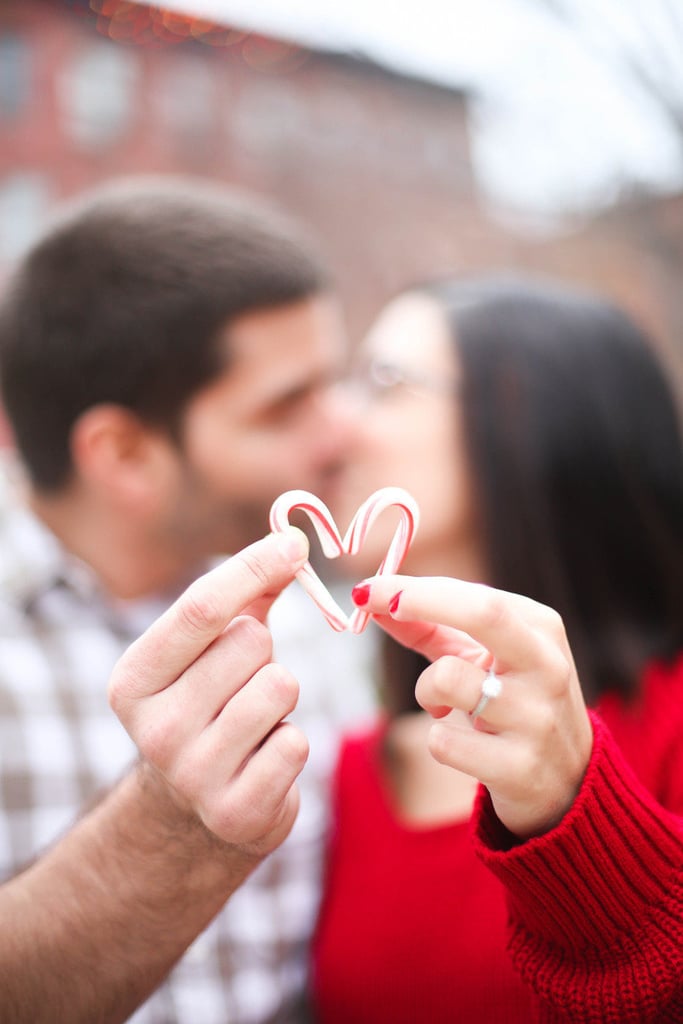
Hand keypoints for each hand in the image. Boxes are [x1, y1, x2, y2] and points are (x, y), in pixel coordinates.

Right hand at [109, 528, 310, 857]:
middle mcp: (153, 729)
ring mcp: (192, 775)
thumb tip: (290, 541)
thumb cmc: (210, 705)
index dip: (254, 567)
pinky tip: (263, 758)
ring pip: (280, 687)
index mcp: (135, 679)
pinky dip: (292, 743)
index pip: (201, 607)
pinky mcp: (235, 812)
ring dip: (282, 699)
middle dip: (265, 653)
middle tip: (245, 683)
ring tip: (256, 720)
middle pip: (250, 643)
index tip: (294, 545)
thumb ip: (245, 595)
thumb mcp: (208, 651)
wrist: (196, 810)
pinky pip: (296, 742)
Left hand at [353, 575, 593, 838]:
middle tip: (371, 602)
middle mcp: (547, 667)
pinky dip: (438, 739)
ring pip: (447, 679)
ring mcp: (537, 718)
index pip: (477, 595)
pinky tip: (464, 747)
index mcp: (541, 630)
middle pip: (484, 613)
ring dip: (426, 690)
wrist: (567, 783)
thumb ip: (431, 627)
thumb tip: (373, 600)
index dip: (417, 588)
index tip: (370, 588)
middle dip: (420, 600)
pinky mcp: (519, 768)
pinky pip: (443, 742)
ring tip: (443, 705)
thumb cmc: (512, 702)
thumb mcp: (483, 658)